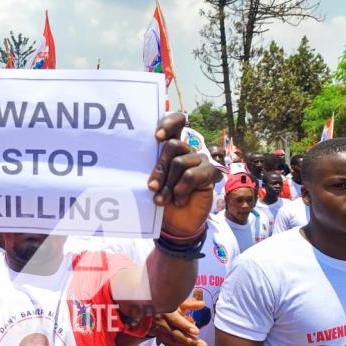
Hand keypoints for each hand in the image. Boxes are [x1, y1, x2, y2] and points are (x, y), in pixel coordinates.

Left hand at [148, 114, 217, 237]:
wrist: (176, 223)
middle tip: (151, 187)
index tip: (157, 137)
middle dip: (160, 169)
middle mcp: (188, 150)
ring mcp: (200, 161)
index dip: (169, 123)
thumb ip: (151, 166)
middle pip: (173, 145)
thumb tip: (136, 156)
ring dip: (168, 185)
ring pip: (180, 162)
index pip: (177, 121)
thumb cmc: (161, 198)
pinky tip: (179, 200)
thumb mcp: (153, 181)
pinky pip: (192, 175)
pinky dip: (181, 190)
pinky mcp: (210, 173)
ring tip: (162, 199)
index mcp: (173, 147)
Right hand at [151, 299, 208, 345]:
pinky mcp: (163, 342)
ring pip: (175, 345)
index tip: (197, 331)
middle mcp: (163, 325)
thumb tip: (202, 304)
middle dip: (190, 342)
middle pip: (176, 335)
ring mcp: (162, 335)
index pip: (175, 320)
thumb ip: (190, 304)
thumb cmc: (168, 308)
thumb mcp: (177, 303)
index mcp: (167, 313)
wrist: (150, 315)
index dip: (185, 326)